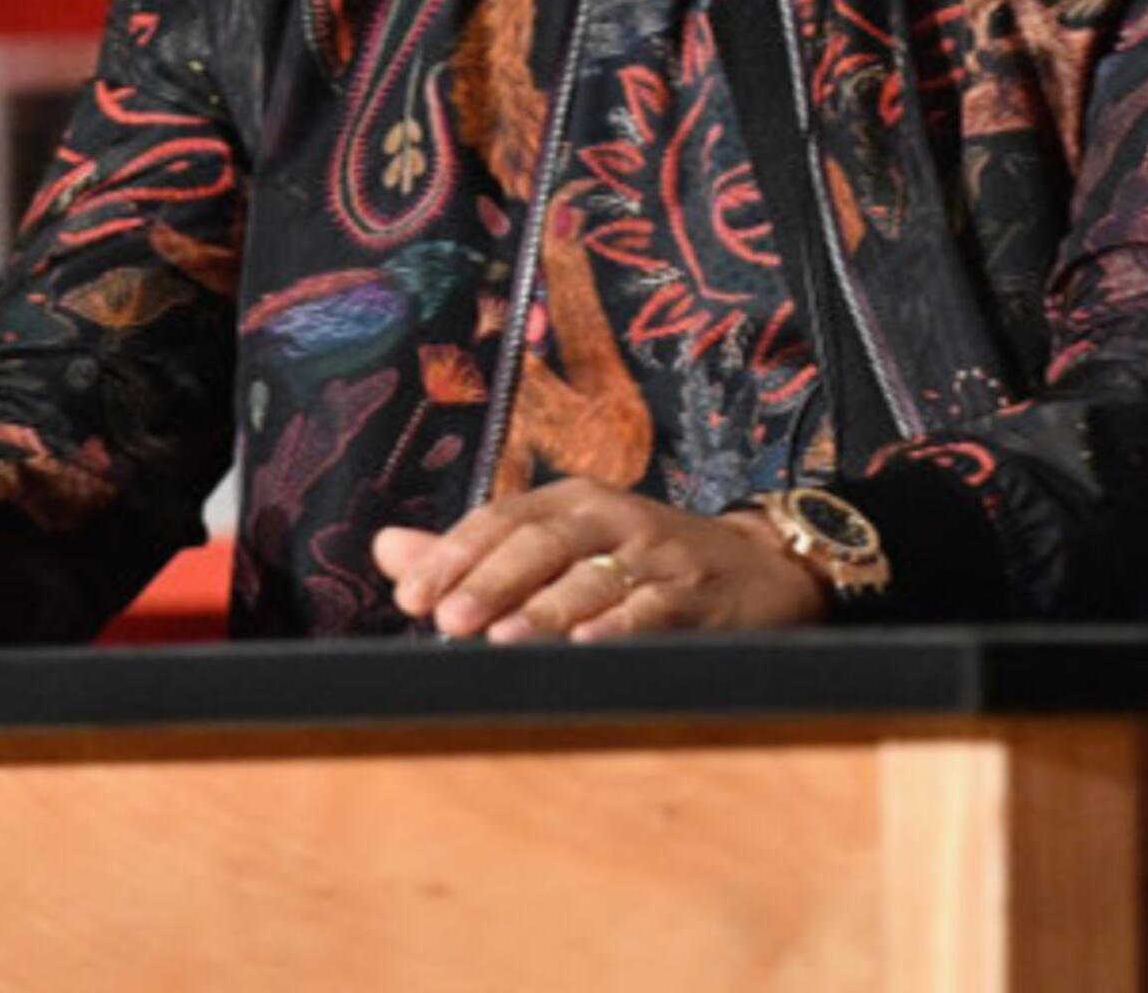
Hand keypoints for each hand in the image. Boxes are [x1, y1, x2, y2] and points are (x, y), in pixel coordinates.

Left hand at [371, 478, 827, 643]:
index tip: (412, 595)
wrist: (760, 569)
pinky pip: (654, 610)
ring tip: (501, 639)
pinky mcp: (697, 595)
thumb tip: (387, 550)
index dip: (455, 554)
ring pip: (594, 578)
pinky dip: (621, 627)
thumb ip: (477, 553)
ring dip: (546, 609)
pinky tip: (590, 645)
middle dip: (491, 580)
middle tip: (446, 618)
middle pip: (543, 542)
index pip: (503, 518)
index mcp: (573, 502)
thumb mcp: (563, 545)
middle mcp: (614, 517)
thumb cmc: (644, 560)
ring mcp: (658, 555)